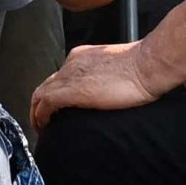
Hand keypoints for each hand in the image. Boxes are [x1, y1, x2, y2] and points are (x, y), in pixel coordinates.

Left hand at [28, 40, 162, 131]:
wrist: (148, 65)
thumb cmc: (143, 68)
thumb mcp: (117, 69)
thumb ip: (104, 77)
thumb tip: (106, 91)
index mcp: (81, 57)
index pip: (60, 76)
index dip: (53, 92)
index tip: (56, 107)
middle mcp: (72, 63)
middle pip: (46, 84)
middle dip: (39, 104)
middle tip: (41, 120)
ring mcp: (71, 75)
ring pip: (40, 93)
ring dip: (37, 112)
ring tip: (41, 127)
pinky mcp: (73, 90)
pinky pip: (46, 103)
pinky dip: (41, 115)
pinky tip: (45, 126)